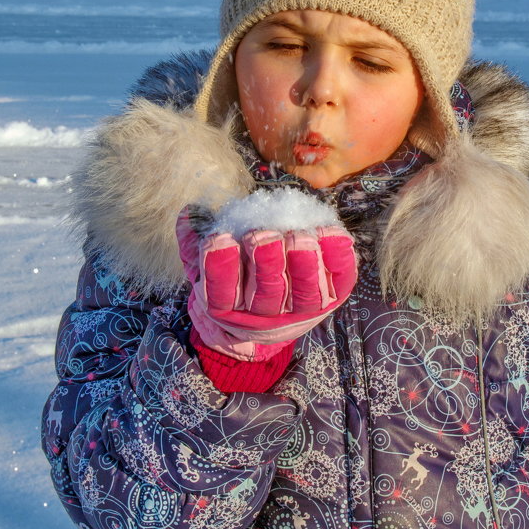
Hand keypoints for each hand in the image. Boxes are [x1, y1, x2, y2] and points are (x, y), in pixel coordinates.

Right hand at [177, 208, 357, 360]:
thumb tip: (188, 213)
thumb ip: (194, 242)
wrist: (266, 313)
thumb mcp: (205, 264)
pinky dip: (338, 259)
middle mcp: (265, 315)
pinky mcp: (332, 297)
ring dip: (303, 265)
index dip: (220, 268)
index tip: (219, 239)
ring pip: (305, 295)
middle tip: (263, 237)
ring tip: (298, 237)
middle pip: (268, 296)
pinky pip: (340, 282)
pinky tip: (332, 233)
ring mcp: (302, 309)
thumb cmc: (234, 277)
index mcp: (229, 308)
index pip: (222, 295)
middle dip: (266, 265)